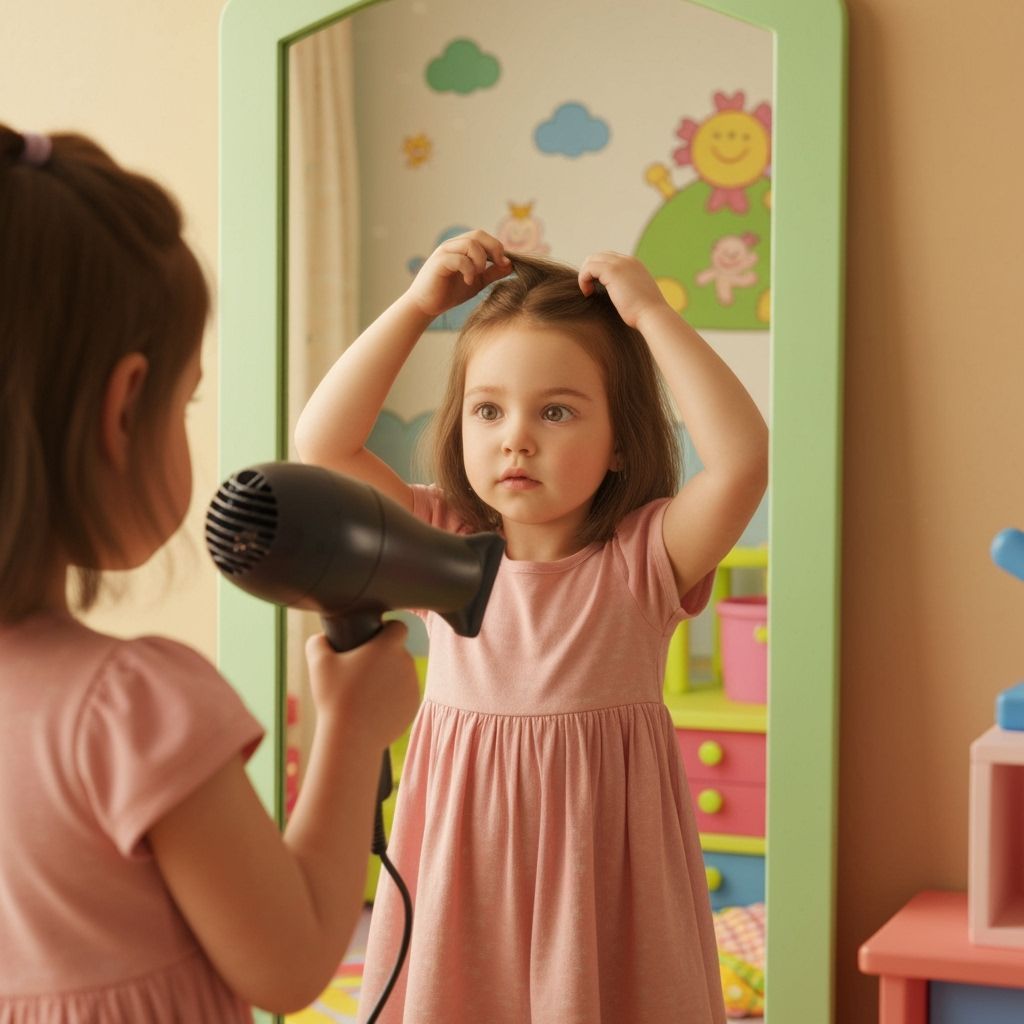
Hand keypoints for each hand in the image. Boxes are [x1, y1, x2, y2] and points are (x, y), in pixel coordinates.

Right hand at [305, 620, 419, 747]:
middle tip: (360, 671)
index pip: (398, 627)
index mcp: (388, 647)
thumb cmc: (335, 697)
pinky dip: (392, 698)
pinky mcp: (412, 707)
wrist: (351, 737)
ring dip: (389, 677)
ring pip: (401, 674)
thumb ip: (318, 642)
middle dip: (383, 657)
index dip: (386, 630)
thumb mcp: (318, 663)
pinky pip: (403, 695)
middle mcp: (406, 663)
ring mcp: (412, 686)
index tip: (372, 639)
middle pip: (398, 652)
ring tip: (365, 691)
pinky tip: (373, 706)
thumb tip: (322, 638)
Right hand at [404, 229, 512, 317]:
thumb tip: (511, 265)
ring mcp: (445, 252)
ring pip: (470, 244)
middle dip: (494, 248)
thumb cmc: (450, 293)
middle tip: (499, 265)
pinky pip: (460, 259)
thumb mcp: (477, 282)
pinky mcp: (439, 263)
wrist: (427, 306)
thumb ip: (492, 272)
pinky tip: (468, 281)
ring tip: (478, 275)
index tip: (505, 264)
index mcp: (462, 247)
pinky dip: (469, 270)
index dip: (498, 247)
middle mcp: (453, 245)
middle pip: (479, 234)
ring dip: (480, 260)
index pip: (484, 237)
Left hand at [578, 251, 670, 331]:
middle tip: (589, 289)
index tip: (596, 288)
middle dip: (590, 271)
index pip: (610, 259)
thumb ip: (627, 290)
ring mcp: (620, 264)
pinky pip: (588, 268)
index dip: (598, 272)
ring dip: (585, 275)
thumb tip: (616, 296)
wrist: (653, 315)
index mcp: (635, 265)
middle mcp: (628, 260)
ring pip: (592, 260)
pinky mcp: (612, 271)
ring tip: (588, 292)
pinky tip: (588, 293)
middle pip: (599, 256)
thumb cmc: (645, 314)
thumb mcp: (636, 297)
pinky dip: (583, 279)